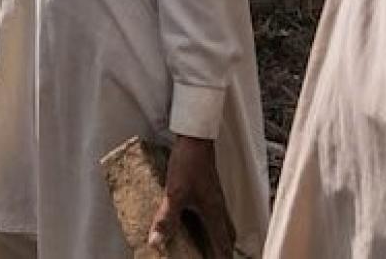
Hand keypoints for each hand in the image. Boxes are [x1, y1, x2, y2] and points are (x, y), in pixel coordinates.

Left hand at [148, 135, 232, 258]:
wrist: (195, 139)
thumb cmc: (189, 162)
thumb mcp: (174, 194)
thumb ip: (166, 219)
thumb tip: (157, 241)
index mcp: (214, 213)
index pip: (223, 243)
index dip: (222, 257)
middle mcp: (218, 206)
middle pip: (228, 235)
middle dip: (224, 250)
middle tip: (219, 257)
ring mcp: (215, 197)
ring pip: (223, 223)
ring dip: (219, 236)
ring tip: (210, 245)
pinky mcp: (209, 189)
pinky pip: (215, 213)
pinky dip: (212, 223)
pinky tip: (198, 219)